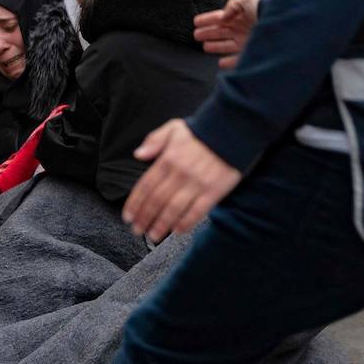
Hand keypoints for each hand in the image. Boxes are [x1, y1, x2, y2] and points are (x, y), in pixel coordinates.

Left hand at [124, 119, 240, 239]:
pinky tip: (177, 231)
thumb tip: (138, 154)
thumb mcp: (175, 128)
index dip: (135, 204)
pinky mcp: (214, 191)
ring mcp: (197, 183)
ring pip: (174, 210)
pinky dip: (185, 223)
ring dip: (161, 225)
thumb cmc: (203, 131)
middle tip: (137, 231)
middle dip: (144, 218)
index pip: (146, 186)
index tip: (128, 217)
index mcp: (168, 158)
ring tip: (153, 235)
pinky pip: (197, 211)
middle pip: (157, 201)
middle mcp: (180, 173)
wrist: (235, 129)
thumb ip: (155, 140)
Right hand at [193, 0, 259, 68]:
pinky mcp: (249, 53)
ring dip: (215, 46)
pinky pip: (236, 60)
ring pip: (225, 45)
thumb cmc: (263, 10)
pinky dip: (228, 62)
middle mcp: (239, 29)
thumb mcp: (246, 2)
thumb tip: (221, 18)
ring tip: (205, 47)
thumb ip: (232, 7)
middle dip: (207, 33)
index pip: (218, 18)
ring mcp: (244, 42)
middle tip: (195, 35)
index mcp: (237, 17)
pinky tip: (220, 63)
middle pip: (219, 32)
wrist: (282, 26)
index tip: (195, 22)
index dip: (206, 20)